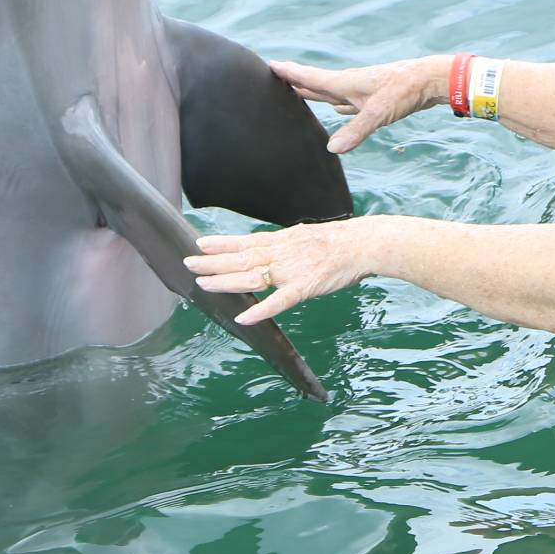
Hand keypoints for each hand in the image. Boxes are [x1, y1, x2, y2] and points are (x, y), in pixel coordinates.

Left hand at [185, 219, 387, 324]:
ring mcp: (292, 269)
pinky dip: (261, 309)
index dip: (222, 243)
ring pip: (253, 276)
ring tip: (203, 284)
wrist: (366, 243)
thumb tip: (273, 246)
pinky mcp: (305, 286)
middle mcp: (283, 252)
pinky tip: (244, 316)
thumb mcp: (308, 236)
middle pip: (242, 257)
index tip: (200, 243)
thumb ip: (288, 244)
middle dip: (213, 261)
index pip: (247, 242)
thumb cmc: (343, 242)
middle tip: (188, 263)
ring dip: (226, 281)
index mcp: (284, 240)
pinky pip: (279, 300)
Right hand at [268, 56, 449, 153]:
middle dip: (296, 81)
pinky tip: (337, 108)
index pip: (311, 78)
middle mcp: (350, 84)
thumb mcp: (379, 113)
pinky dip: (337, 103)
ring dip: (314, 91)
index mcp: (346, 83)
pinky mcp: (374, 98)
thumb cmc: (405, 91)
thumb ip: (355, 131)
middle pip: (316, 83)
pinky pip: (347, 101)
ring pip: (331, 91)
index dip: (290, 73)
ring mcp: (362, 91)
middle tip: (274, 76)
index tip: (269, 65)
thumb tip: (331, 149)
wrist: (431, 81)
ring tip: (298, 91)